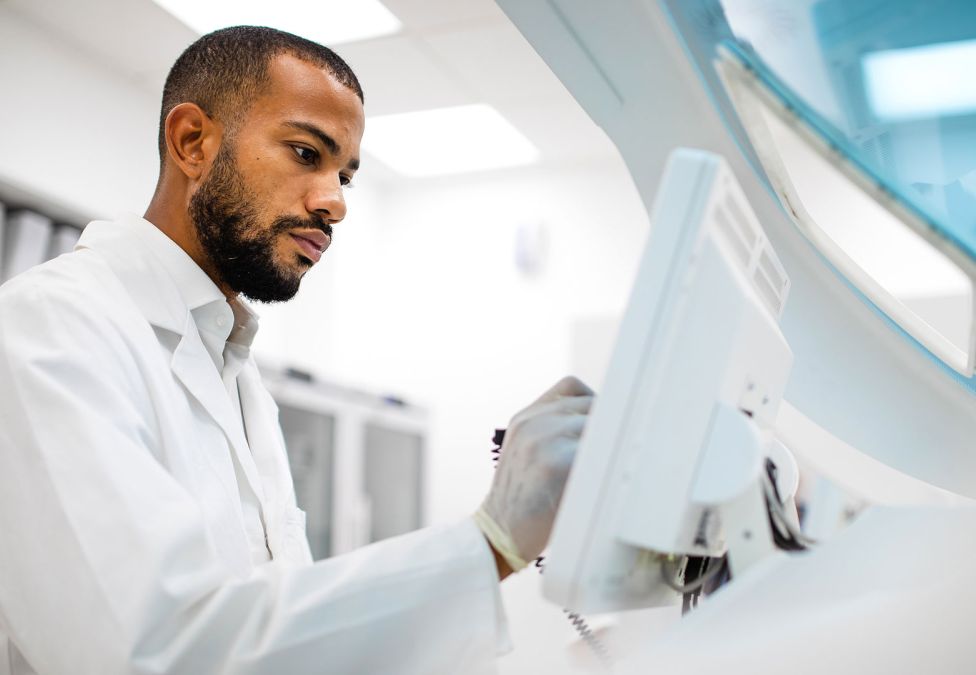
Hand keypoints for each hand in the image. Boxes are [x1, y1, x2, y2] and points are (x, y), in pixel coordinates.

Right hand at [475, 376, 593, 574]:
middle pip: (591, 405)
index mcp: (526, 417)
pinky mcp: (557, 462)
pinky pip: (600, 453)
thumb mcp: (526, 452)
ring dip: (611, 448)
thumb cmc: (524, 500)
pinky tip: (607, 484)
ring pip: (600, 427)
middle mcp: (533, 422)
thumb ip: (553, 430)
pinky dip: (609, 466)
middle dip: (609, 427)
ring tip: (612, 471)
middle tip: (618, 453)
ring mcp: (543, 439)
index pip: (572, 388)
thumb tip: (607, 421)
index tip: (608, 426)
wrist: (499, 535)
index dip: (594, 405)